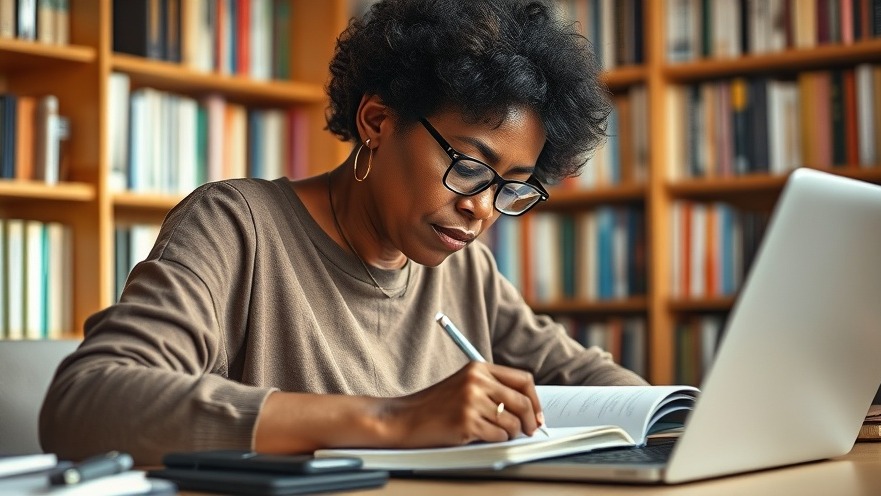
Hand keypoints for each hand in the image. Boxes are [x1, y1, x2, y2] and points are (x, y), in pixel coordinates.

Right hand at [380, 362, 544, 447]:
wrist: (405, 418)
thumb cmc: (435, 406)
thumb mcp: (464, 386)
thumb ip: (492, 389)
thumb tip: (528, 408)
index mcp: (478, 368)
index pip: (522, 380)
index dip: (535, 400)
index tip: (537, 414)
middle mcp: (477, 381)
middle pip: (522, 401)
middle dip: (531, 420)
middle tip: (529, 430)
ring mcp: (472, 401)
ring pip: (512, 422)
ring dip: (510, 433)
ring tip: (496, 433)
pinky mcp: (467, 421)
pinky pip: (498, 436)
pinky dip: (496, 440)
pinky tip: (481, 436)